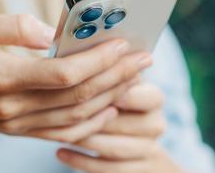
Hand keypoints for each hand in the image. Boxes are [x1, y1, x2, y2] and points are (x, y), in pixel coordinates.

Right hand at [0, 13, 151, 142]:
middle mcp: (14, 107)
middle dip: (117, 76)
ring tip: (134, 78)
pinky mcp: (19, 131)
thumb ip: (14, 27)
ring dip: (110, 97)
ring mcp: (18, 124)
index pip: (64, 74)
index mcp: (3, 77)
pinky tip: (108, 108)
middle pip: (78, 96)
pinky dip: (91, 123)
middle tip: (144, 59)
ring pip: (77, 117)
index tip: (123, 44)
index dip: (98, 60)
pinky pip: (63, 133)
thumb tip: (53, 33)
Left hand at [57, 83, 186, 172]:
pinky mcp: (135, 170)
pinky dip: (82, 161)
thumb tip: (73, 52)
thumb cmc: (117, 101)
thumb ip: (104, 70)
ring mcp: (146, 150)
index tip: (103, 91)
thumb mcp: (115, 82)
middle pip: (130, 124)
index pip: (150, 96)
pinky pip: (108, 169)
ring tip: (61, 130)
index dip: (127, 95)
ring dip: (88, 139)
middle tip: (70, 111)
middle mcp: (154, 124)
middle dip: (100, 118)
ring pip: (116, 148)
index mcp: (152, 98)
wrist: (137, 144)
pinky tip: (60, 152)